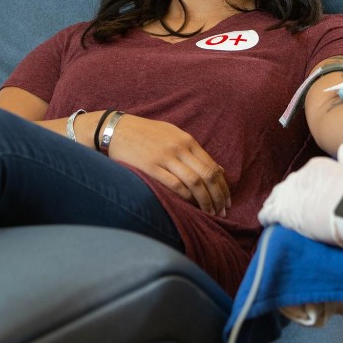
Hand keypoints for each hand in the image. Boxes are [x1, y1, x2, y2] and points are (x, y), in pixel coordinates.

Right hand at [107, 114, 230, 215]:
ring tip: (210, 213)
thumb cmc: (145, 134)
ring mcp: (165, 158)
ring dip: (205, 201)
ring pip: (194, 182)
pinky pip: (174, 185)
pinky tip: (191, 207)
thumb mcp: (173, 135)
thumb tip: (217, 169)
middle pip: (207, 176)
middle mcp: (179, 148)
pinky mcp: (150, 167)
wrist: (116, 130)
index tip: (226, 200)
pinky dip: (186, 197)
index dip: (222, 186)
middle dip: (218, 196)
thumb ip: (194, 151)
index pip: (212, 166)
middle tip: (222, 211)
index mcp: (186, 140)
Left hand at [258, 144, 342, 246]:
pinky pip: (268, 213)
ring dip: (276, 204)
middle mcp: (299, 177)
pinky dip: (267, 217)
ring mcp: (289, 194)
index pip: (306, 176)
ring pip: (276, 197)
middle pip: (290, 185)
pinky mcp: (283, 212)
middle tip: (295, 207)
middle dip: (291, 195)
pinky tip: (267, 222)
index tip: (313, 195)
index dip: (309, 187)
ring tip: (277, 213)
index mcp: (315, 166)